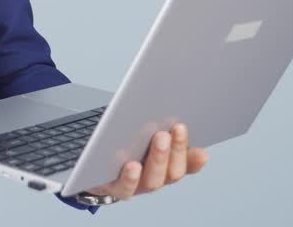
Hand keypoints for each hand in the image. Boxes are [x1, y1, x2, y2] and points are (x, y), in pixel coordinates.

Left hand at [81, 123, 208, 202]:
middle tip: (175, 128)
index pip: (187, 164)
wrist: (89, 167)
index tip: (203, 149)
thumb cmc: (120, 145)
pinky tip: (132, 165)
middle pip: (172, 172)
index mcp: (166, 165)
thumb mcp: (141, 132)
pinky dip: (130, 177)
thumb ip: (157, 124)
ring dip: (158, 159)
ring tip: (159, 138)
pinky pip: (125, 187)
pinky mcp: (113, 188)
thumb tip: (171, 104)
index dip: (195, 159)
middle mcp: (154, 179)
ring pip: (153, 181)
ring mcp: (136, 186)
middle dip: (176, 149)